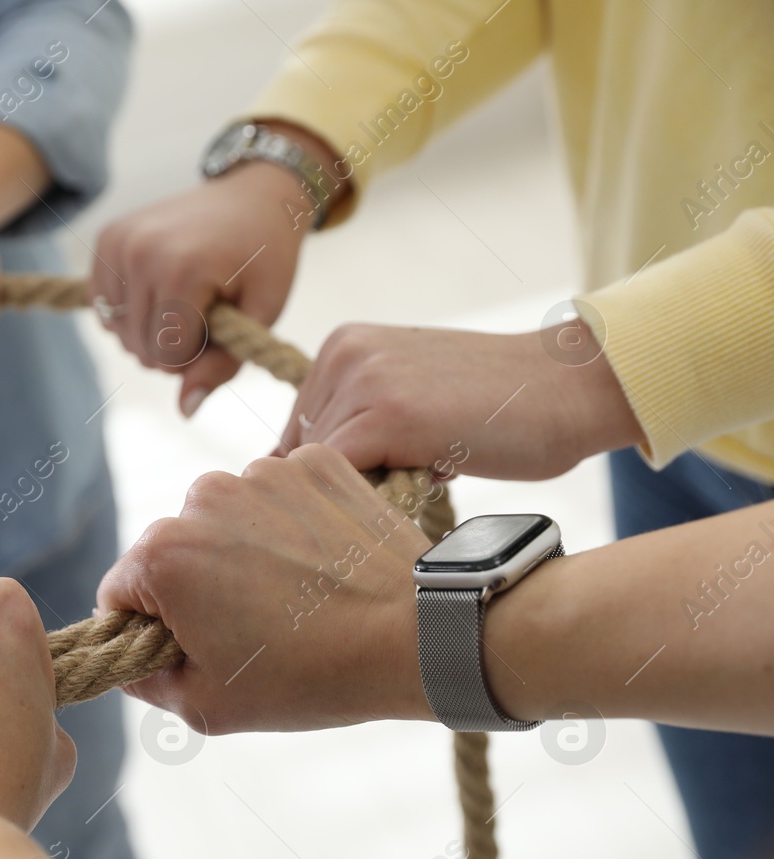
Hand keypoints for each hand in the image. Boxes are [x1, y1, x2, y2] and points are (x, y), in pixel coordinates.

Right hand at [92, 123, 337, 416]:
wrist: (253, 195)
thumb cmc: (265, 258)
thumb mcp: (262, 315)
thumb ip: (223, 364)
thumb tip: (184, 411)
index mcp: (184, 268)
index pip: (168, 356)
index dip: (198, 356)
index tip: (222, 328)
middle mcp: (141, 252)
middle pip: (140, 348)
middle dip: (174, 347)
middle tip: (206, 314)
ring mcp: (118, 243)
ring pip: (118, 333)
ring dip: (151, 331)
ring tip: (184, 301)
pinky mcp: (106, 240)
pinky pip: (103, 308)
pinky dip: (130, 312)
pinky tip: (159, 293)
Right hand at [96, 445, 433, 732]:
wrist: (419, 635)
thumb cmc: (312, 677)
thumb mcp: (207, 706)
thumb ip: (146, 682)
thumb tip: (131, 658)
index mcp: (163, 556)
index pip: (120, 591)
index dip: (147, 628)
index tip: (196, 648)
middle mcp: (203, 497)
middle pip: (173, 548)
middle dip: (197, 586)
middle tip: (254, 630)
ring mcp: (263, 472)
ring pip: (227, 517)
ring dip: (244, 550)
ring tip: (296, 598)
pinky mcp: (315, 463)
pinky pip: (280, 494)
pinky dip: (293, 523)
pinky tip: (323, 565)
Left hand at [276, 320, 642, 479]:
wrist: (573, 386)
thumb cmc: (499, 407)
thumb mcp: (409, 395)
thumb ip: (357, 422)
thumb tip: (299, 481)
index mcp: (343, 345)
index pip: (299, 434)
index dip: (335, 471)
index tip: (382, 479)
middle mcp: (343, 354)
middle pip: (303, 454)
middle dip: (348, 482)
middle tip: (416, 474)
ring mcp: (363, 382)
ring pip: (321, 470)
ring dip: (366, 490)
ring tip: (429, 470)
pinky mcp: (386, 417)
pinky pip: (340, 477)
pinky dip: (367, 499)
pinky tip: (423, 487)